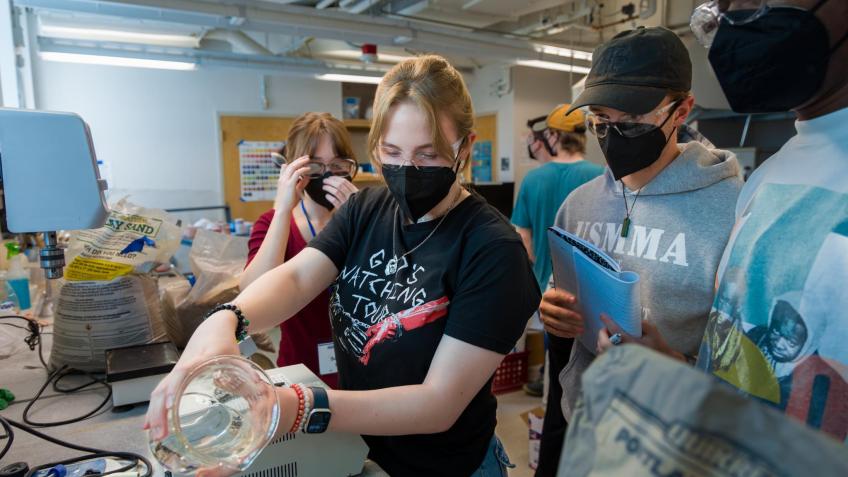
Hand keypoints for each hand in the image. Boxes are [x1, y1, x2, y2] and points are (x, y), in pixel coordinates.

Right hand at [143, 312, 239, 441]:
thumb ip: (246, 371)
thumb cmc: (224, 341)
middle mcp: (183, 366)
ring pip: (159, 392)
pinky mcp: (175, 376)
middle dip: (159, 411)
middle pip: (164, 388)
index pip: (182, 373)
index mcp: (198, 360)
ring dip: (155, 413)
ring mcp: (177, 372)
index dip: (174, 388)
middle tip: (161, 434)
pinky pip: (160, 392)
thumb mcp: (236, 355)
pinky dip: (154, 408)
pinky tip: (150, 424)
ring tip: (155, 434)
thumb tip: (258, 386)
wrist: (214, 326)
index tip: (170, 404)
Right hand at [274, 156, 310, 211]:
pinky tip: (308, 168)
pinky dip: (303, 169)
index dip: (293, 162)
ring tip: (308, 159)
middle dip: (299, 160)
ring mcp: (285, 180)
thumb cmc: (289, 202)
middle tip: (307, 157)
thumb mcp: (296, 191)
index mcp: (282, 180)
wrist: (283, 209)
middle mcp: (282, 178)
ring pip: (293, 167)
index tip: (301, 160)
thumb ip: (301, 183)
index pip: (286, 167)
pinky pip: (297, 173)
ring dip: (301, 162)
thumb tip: (308, 177)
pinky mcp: (289, 184)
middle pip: (290, 165)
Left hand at [322, 175, 358, 208]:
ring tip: (324, 187)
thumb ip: (349, 189)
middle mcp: (351, 196)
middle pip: (339, 186)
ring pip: (336, 192)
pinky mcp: (342, 209)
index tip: (330, 177)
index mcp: (354, 191)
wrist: (358, 216)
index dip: (336, 178)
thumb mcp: (355, 195)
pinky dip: (330, 197)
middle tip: (325, 181)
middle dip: (330, 182)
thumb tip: (337, 182)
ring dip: (329, 188)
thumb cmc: (355, 204)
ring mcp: (346, 202)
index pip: (344, 182)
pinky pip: (334, 201)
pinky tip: (327, 196)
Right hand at [538, 288, 584, 337]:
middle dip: (570, 315)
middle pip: (557, 312)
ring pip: (557, 324)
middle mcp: (543, 306)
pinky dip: (566, 333)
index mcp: (547, 296)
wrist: (550, 306)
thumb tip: (580, 304)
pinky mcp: (545, 326)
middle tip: (581, 319)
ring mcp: (543, 317)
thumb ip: (568, 297)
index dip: (565, 298)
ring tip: (580, 329)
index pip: (556, 296)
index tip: (575, 300)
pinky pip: (556, 331)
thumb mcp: (562, 294)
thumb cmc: (560, 299)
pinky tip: (574, 334)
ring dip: (570, 327)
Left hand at [596, 314, 684, 360]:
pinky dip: (603, 350)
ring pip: (603, 352)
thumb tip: (632, 318)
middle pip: (604, 343)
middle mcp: (625, 353)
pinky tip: (608, 346)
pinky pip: (605, 358)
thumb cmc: (658, 346)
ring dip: (601, 342)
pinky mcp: (619, 366)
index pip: (616, 331)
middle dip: (602, 334)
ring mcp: (621, 360)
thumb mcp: (653, 331)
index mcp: (632, 343)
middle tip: (605, 328)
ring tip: (607, 336)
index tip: (602, 315)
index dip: (608, 322)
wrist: (660, 364)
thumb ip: (642, 323)